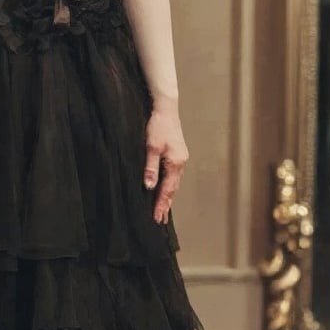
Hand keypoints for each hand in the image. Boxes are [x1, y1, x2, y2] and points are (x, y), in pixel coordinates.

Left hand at [142, 107, 188, 224]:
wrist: (166, 108)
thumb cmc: (158, 125)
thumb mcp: (151, 147)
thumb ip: (151, 168)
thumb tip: (149, 187)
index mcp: (175, 163)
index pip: (167, 190)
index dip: (161, 205)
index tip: (157, 218)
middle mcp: (181, 163)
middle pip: (173, 189)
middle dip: (166, 204)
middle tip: (160, 220)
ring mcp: (180, 158)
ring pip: (174, 182)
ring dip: (168, 196)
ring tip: (163, 209)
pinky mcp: (177, 153)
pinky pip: (173, 174)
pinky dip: (169, 184)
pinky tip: (164, 188)